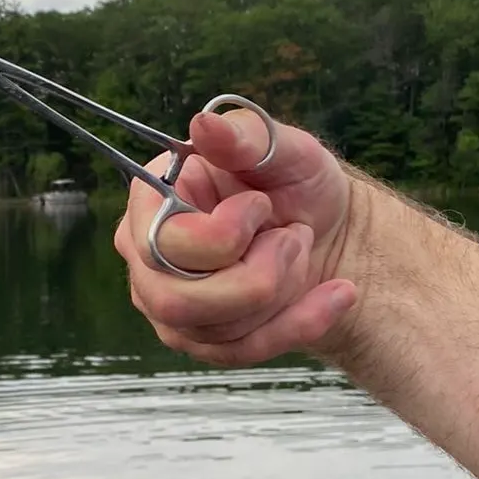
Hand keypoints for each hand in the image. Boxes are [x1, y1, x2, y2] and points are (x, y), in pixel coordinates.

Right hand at [114, 110, 359, 364]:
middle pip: (176, 301)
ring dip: (280, 294)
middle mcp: (145, 255)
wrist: (331, 231)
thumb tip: (203, 125)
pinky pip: (237, 353)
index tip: (260, 204)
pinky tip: (332, 295)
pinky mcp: (196, 337)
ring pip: (211, 332)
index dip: (223, 237)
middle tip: (293, 237)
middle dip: (257, 278)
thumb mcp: (286, 149)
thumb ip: (246, 137)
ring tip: (302, 251)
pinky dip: (296, 325)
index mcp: (152, 200)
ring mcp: (165, 302)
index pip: (163, 245)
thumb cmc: (298, 183)